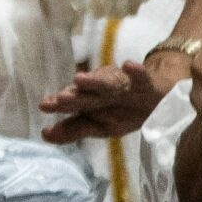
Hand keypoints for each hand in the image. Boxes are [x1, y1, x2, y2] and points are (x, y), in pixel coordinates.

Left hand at [39, 60, 168, 142]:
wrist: (157, 98)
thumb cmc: (122, 112)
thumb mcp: (99, 126)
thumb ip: (73, 130)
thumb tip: (44, 135)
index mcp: (91, 103)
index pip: (73, 105)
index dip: (60, 106)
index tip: (44, 106)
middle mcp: (103, 92)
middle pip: (87, 95)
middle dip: (74, 97)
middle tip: (59, 98)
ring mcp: (123, 86)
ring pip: (108, 84)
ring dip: (95, 82)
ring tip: (80, 79)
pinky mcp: (145, 83)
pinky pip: (142, 77)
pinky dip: (136, 72)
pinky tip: (128, 65)